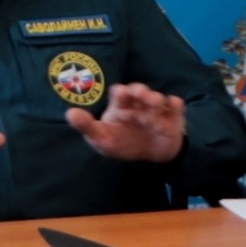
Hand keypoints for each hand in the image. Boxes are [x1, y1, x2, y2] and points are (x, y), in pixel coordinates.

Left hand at [65, 83, 186, 163]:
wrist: (150, 155)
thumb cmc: (122, 142)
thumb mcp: (102, 138)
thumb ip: (87, 127)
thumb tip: (69, 114)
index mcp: (121, 105)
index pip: (120, 94)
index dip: (121, 92)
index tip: (121, 93)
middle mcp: (138, 103)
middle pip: (140, 91)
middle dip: (141, 91)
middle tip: (141, 94)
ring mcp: (155, 108)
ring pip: (158, 98)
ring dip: (156, 99)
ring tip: (155, 105)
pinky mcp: (171, 115)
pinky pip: (175, 106)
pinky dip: (175, 105)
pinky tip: (174, 106)